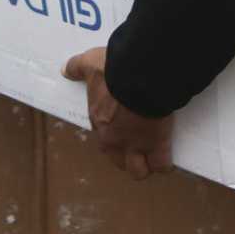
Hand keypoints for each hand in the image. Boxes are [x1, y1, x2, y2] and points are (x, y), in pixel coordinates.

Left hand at [63, 47, 173, 179]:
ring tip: (154, 156)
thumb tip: (65, 70)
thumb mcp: (90, 64)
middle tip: (138, 146)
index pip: (104, 139)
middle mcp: (114, 139)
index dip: (114, 136)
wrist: (139, 77)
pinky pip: (162, 164)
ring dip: (145, 165)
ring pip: (138, 170)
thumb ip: (77, 67)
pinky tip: (169, 156)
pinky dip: (166, 162)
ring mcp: (135, 145)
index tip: (123, 127)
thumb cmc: (114, 71)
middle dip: (127, 157)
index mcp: (99, 121)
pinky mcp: (156, 145)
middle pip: (118, 160)